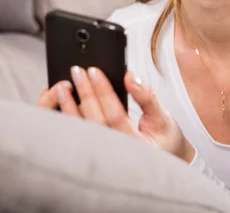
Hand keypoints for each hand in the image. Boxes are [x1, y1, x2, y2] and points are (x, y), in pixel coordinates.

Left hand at [36, 67, 195, 162]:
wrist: (162, 162)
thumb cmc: (164, 138)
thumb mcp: (163, 117)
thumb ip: (147, 97)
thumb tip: (130, 77)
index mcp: (135, 145)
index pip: (114, 114)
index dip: (103, 91)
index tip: (93, 71)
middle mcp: (115, 153)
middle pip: (94, 120)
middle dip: (84, 93)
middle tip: (76, 71)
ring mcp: (102, 155)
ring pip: (82, 131)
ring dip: (70, 107)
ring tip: (62, 87)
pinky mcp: (93, 153)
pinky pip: (77, 136)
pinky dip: (67, 120)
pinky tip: (60, 105)